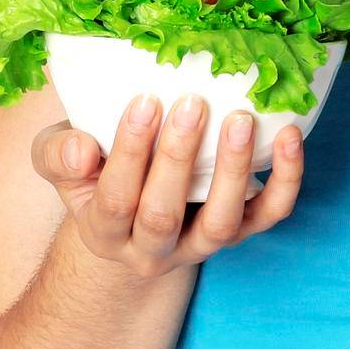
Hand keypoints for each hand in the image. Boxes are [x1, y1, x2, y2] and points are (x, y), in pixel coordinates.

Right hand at [31, 93, 304, 275]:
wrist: (132, 223)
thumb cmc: (95, 174)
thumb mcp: (62, 165)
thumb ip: (59, 155)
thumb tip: (82, 149)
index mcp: (104, 229)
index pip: (115, 199)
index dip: (129, 153)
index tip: (145, 100)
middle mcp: (151, 248)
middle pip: (163, 216)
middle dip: (178, 158)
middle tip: (194, 101)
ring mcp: (199, 244)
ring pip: (220, 222)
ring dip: (233, 170)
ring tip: (241, 119)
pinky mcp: (240, 232)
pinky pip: (268, 215)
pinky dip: (285, 180)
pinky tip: (290, 136)